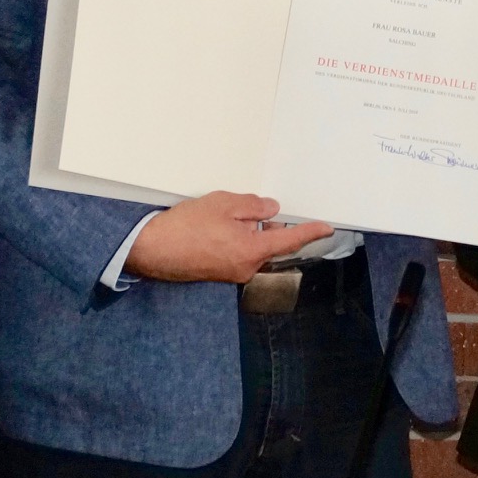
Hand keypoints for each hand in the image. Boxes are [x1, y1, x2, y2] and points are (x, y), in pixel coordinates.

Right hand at [129, 190, 335, 282]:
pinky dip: (237, 239)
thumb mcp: (223, 205)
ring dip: (250, 232)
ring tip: (230, 215)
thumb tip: (270, 210)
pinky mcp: (218, 273)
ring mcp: (231, 273)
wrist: (151, 249)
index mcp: (252, 251)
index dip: (310, 232)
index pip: (290, 241)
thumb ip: (253, 207)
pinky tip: (220, 227)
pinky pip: (238, 254)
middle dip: (270, 227)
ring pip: (253, 249)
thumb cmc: (184, 227)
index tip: (326, 228)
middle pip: (270, 245)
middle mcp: (245, 268)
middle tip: (263, 210)